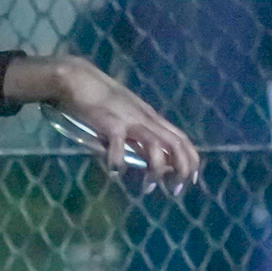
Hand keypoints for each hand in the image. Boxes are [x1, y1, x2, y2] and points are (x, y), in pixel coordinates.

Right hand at [6, 54, 201, 192]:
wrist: (79, 80)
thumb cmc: (101, 100)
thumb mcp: (128, 116)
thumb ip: (138, 135)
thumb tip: (148, 158)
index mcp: (152, 118)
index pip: (182, 139)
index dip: (191, 159)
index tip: (191, 179)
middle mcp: (146, 119)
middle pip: (176, 143)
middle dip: (182, 169)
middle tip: (175, 190)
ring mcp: (129, 121)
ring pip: (155, 145)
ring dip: (157, 168)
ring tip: (148, 187)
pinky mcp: (111, 124)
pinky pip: (119, 146)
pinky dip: (119, 162)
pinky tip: (116, 173)